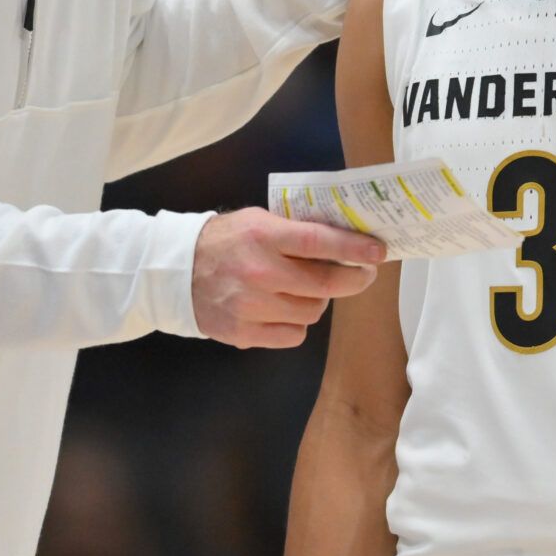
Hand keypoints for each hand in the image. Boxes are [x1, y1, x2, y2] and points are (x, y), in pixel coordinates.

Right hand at [191, 210, 385, 348]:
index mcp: (263, 236)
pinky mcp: (244, 333)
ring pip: (313, 311)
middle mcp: (259, 272)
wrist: (177, 271)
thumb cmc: (227, 241)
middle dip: (353, 279)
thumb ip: (295, 230)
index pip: (318, 243)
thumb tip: (346, 238)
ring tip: (307, 289)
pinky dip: (297, 323)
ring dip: (319, 300)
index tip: (378, 251)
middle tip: (363, 273)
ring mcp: (251, 306)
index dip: (353, 249)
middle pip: (324, 284)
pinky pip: (294, 334)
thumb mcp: (259, 221)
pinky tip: (284, 308)